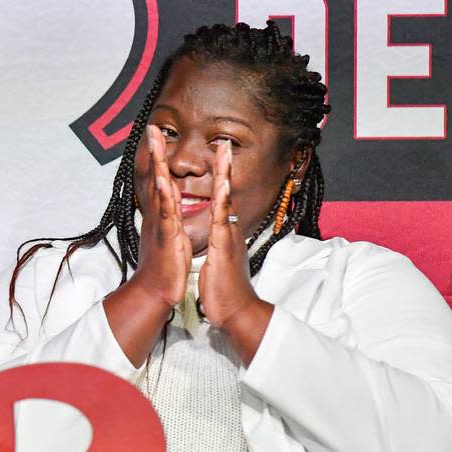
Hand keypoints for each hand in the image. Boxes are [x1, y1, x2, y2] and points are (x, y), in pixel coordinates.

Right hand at [129, 125, 190, 310]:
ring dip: (157, 163)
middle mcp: (158, 214)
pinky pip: (166, 210)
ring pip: (158, 186)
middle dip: (155, 151)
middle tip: (153, 128)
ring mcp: (160, 222)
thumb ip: (169, 215)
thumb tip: (170, 198)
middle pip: (155, 176)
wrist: (155, 290)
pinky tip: (162, 178)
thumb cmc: (164, 267)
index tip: (159, 137)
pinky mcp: (166, 234)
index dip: (160, 158)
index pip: (161, 180)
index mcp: (162, 214)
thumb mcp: (169, 235)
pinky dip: (164, 193)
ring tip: (155, 141)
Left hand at [199, 140, 272, 362]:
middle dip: (225, 166)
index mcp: (225, 231)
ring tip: (223, 151)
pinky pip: (222, 220)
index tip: (216, 157)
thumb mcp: (218, 260)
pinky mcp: (225, 246)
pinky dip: (223, 201)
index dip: (219, 177)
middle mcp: (229, 229)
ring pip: (226, 199)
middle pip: (227, 191)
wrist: (235, 310)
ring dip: (225, 174)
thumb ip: (218, 245)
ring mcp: (229, 235)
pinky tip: (223, 185)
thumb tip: (217, 237)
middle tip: (223, 142)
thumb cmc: (223, 288)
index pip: (222, 198)